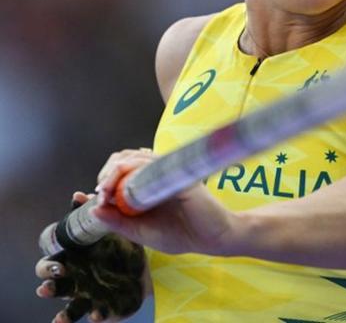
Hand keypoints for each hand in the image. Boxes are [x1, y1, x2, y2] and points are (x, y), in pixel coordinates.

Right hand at [35, 193, 145, 322]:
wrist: (146, 272)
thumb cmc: (122, 249)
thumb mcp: (114, 230)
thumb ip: (99, 213)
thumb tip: (82, 194)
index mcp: (75, 255)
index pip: (52, 255)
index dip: (49, 257)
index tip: (57, 255)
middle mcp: (74, 276)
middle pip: (50, 279)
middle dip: (49, 279)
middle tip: (58, 273)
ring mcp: (85, 293)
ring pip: (66, 303)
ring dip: (62, 308)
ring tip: (62, 310)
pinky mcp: (102, 308)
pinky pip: (94, 314)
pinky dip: (94, 315)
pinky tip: (97, 313)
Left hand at [93, 148, 236, 254]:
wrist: (214, 237)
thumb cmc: (183, 235)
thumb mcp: (143, 233)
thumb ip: (120, 223)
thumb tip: (93, 211)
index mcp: (147, 187)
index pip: (119, 172)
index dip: (101, 179)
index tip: (82, 195)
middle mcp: (156, 175)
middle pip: (124, 158)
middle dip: (107, 173)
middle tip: (102, 192)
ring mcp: (168, 172)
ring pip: (136, 156)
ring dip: (116, 170)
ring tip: (109, 190)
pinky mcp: (179, 175)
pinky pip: (155, 165)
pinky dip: (137, 170)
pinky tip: (127, 186)